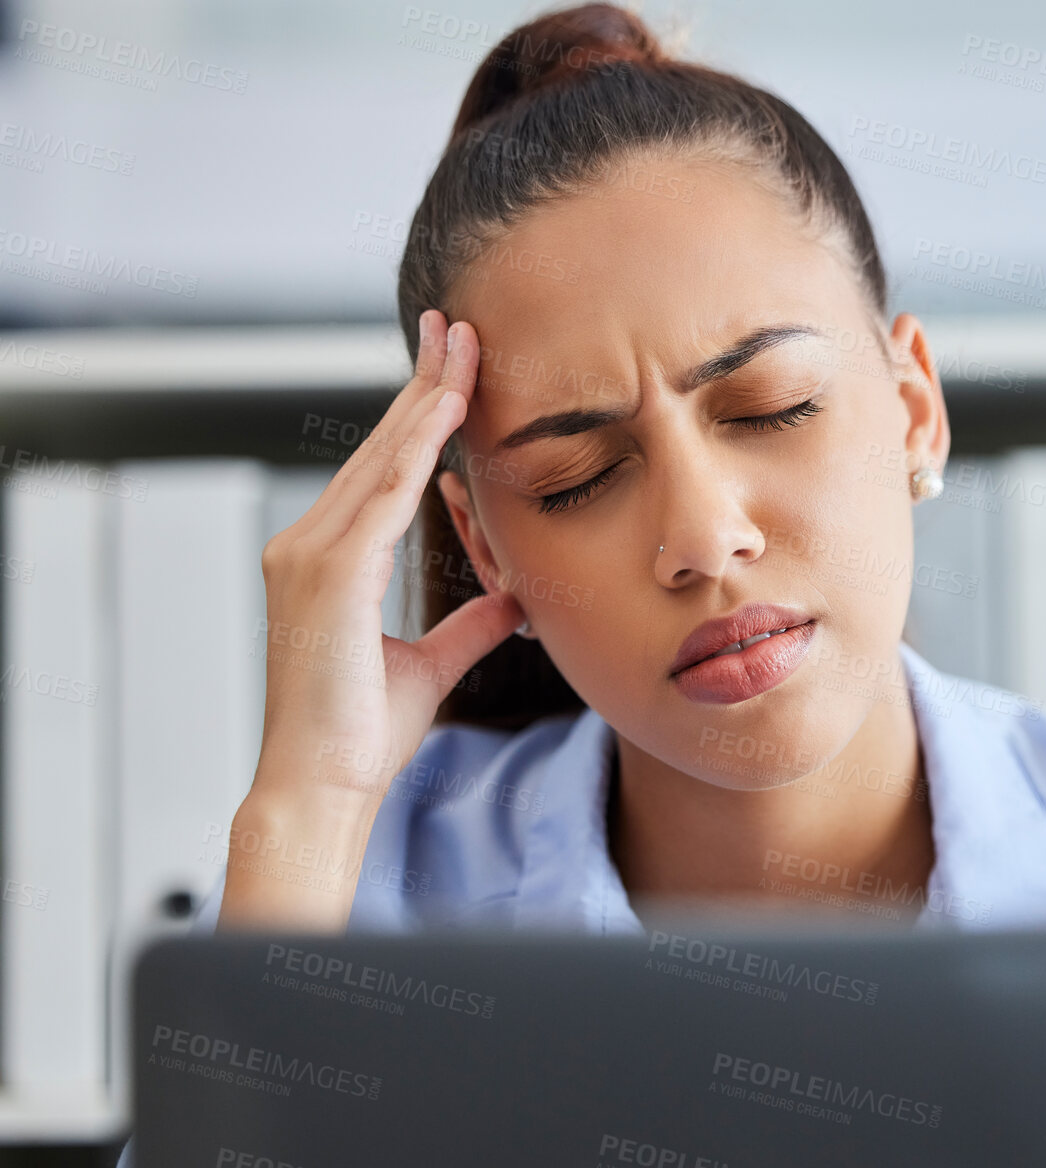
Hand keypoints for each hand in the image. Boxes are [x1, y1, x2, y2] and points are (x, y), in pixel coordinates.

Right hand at [221, 311, 521, 930]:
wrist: (325, 785)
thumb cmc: (362, 733)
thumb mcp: (431, 665)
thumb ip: (469, 626)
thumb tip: (513, 599)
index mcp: (328, 560)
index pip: (384, 471)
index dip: (420, 417)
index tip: (453, 368)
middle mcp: (308, 545)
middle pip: (379, 448)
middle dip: (423, 384)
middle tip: (459, 326)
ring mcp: (309, 555)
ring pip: (381, 458)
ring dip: (426, 398)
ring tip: (461, 344)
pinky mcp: (327, 574)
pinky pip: (381, 495)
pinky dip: (416, 447)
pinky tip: (448, 407)